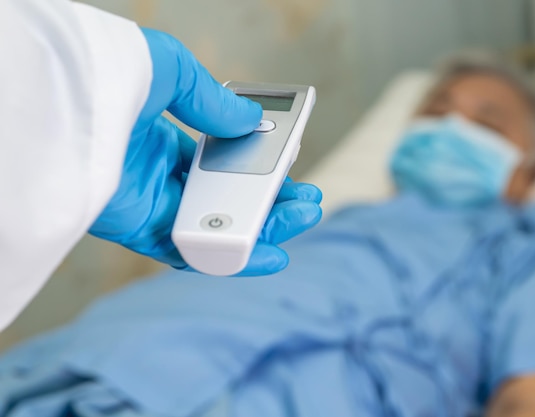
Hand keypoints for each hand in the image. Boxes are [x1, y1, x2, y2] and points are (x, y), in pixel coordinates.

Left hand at [90, 28, 321, 275]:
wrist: (65, 92)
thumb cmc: (111, 70)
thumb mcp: (174, 70)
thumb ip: (213, 102)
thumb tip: (250, 124)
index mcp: (159, 134)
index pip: (216, 161)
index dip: (255, 168)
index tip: (287, 167)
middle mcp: (154, 171)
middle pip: (221, 198)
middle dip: (267, 203)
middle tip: (304, 204)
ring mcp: (147, 201)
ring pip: (210, 229)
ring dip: (258, 232)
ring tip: (298, 223)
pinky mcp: (138, 228)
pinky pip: (187, 251)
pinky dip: (227, 258)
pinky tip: (264, 254)